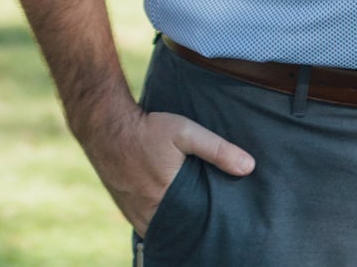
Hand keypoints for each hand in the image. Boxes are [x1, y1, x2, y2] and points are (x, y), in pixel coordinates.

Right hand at [87, 100, 254, 236]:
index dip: (207, 229)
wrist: (107, 126)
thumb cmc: (148, 128)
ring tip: (194, 220)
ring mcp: (134, 213)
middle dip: (193, 230)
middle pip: (177, 231)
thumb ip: (218, 149)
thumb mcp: (186, 132)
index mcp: (166, 200)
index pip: (194, 227)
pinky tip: (172, 214)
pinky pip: (146, 224)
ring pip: (161, 230)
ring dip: (175, 226)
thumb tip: (249, 167)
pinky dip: (160, 222)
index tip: (223, 226)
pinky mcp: (126, 208)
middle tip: (211, 225)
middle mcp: (148, 213)